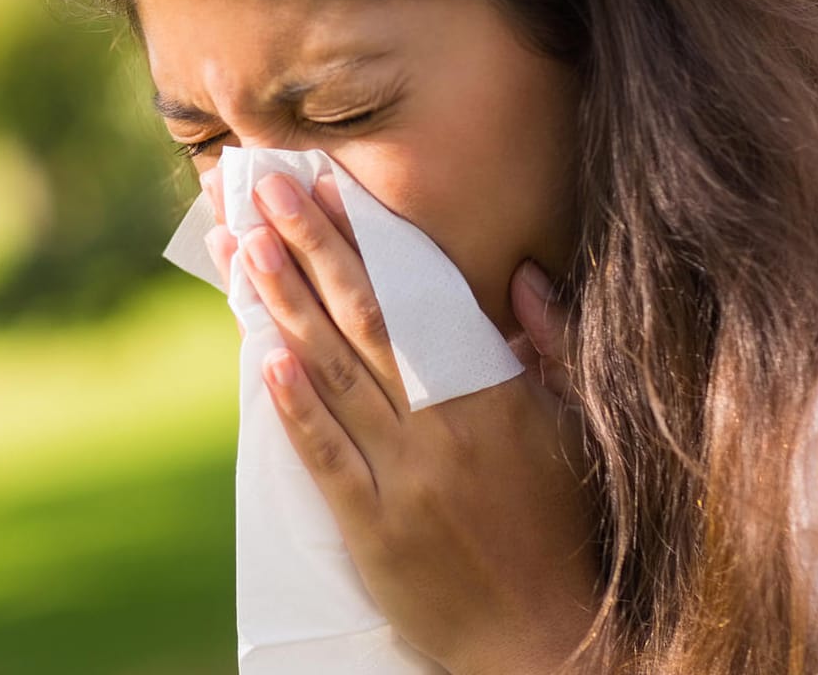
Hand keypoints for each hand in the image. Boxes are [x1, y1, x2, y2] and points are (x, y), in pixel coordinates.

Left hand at [200, 165, 598, 674]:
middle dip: (310, 245)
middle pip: (365, 318)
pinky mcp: (375, 529)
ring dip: (285, 304)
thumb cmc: (560, 526)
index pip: (420, 297)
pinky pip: (328, 459)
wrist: (545, 641)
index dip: (368, 240)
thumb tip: (523, 276)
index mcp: (495, 394)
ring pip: (334, 374)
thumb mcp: (573, 429)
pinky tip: (263, 357)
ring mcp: (407, 478)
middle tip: (264, 188)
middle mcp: (447, 427)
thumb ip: (553, 347)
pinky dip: (296, 408)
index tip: (327, 187)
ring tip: (244, 244)